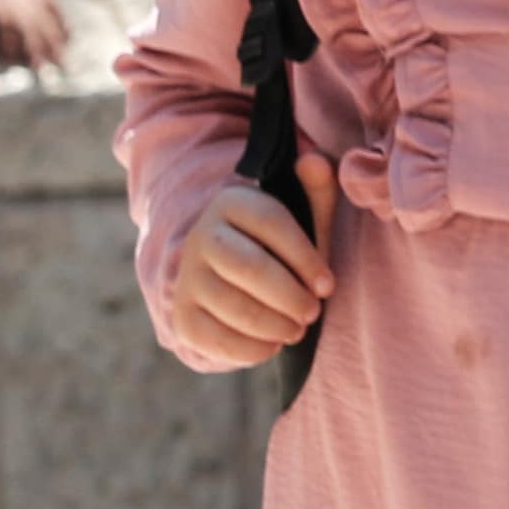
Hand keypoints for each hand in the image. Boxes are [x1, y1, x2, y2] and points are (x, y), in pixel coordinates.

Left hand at [0, 0, 65, 71]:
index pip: (3, 18)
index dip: (8, 41)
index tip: (11, 63)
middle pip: (28, 19)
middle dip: (36, 46)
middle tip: (43, 69)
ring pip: (43, 13)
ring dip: (54, 38)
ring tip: (61, 59)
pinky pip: (50, 1)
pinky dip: (60, 19)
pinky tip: (69, 35)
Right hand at [174, 151, 337, 370]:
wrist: (232, 272)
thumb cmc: (283, 242)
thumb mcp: (304, 211)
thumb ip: (315, 187)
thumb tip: (313, 159)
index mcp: (233, 201)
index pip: (272, 222)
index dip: (305, 258)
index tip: (328, 285)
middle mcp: (201, 235)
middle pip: (250, 267)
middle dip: (290, 296)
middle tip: (313, 312)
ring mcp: (185, 276)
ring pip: (232, 305)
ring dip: (274, 325)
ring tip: (297, 329)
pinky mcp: (180, 313)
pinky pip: (211, 337)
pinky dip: (248, 348)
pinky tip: (271, 345)